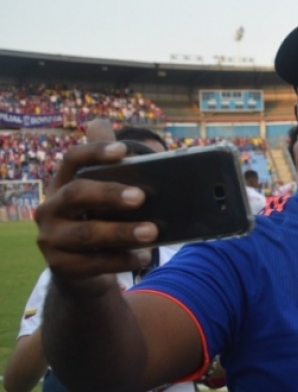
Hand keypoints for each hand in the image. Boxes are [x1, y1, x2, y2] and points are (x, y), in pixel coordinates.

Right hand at [35, 120, 157, 283]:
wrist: (80, 267)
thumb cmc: (97, 219)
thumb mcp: (103, 195)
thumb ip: (112, 165)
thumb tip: (104, 124)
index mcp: (62, 184)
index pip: (73, 160)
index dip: (95, 151)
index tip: (122, 149)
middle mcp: (50, 208)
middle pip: (76, 194)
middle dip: (109, 194)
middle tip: (141, 197)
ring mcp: (51, 238)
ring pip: (86, 234)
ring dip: (122, 232)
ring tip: (152, 232)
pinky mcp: (60, 265)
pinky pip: (93, 263)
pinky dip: (121, 259)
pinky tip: (143, 256)